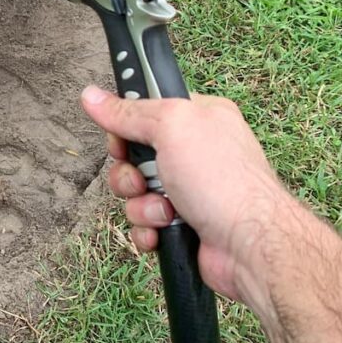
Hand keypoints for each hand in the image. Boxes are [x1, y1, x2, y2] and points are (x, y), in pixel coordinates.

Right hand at [81, 85, 287, 302]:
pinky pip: (144, 221)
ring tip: (165, 210)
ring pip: (135, 191)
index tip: (124, 138)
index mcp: (199, 117)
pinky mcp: (183, 223)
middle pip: (132, 154)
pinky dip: (148, 228)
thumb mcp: (170, 126)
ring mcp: (189, 189)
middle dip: (129, 172)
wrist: (250, 247)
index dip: (127, 127)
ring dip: (141, 204)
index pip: (145, 111)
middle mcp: (194, 152)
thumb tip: (91, 95)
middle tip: (144, 178)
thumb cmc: (223, 180)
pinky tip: (164, 230)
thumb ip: (127, 111)